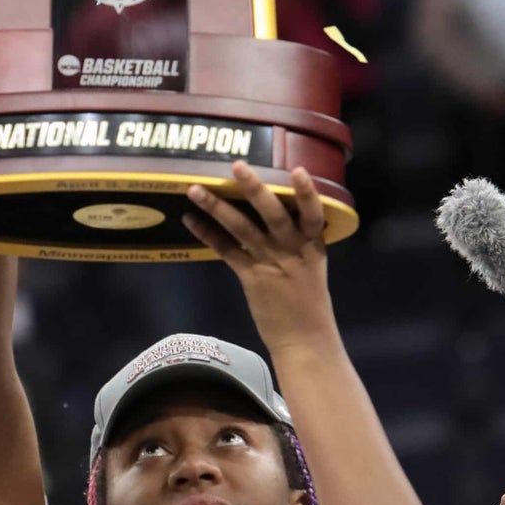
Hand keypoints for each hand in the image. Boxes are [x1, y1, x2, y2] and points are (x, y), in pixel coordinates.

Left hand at [183, 162, 331, 352]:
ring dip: (217, 207)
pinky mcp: (251, 278)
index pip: (313, 214)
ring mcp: (270, 264)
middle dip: (255, 189)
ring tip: (195, 189)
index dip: (306, 192)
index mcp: (313, 246)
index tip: (297, 169)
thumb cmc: (309, 299)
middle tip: (237, 165)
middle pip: (273, 214)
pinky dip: (207, 234)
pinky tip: (190, 220)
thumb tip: (282, 207)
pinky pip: (226, 251)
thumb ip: (300, 238)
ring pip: (242, 229)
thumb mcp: (314, 264)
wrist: (304, 339)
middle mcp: (292, 251)